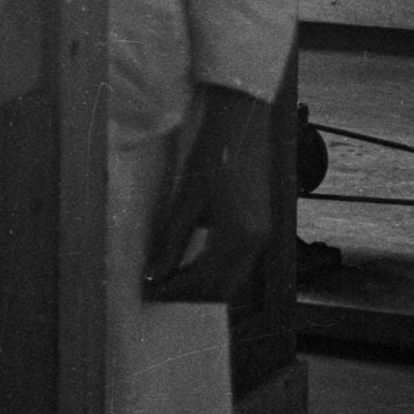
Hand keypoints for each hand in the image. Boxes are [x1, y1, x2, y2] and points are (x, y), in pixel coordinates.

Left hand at [142, 83, 274, 305]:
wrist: (243, 120)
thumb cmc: (213, 152)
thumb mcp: (187, 198)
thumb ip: (172, 241)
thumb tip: (154, 275)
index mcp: (239, 235)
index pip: (203, 281)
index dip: (174, 290)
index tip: (149, 291)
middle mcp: (257, 241)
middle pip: (223, 288)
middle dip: (190, 294)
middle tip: (159, 290)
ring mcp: (264, 234)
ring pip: (233, 278)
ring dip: (204, 284)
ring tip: (172, 277)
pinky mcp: (262, 225)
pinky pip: (240, 262)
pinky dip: (216, 269)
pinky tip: (193, 261)